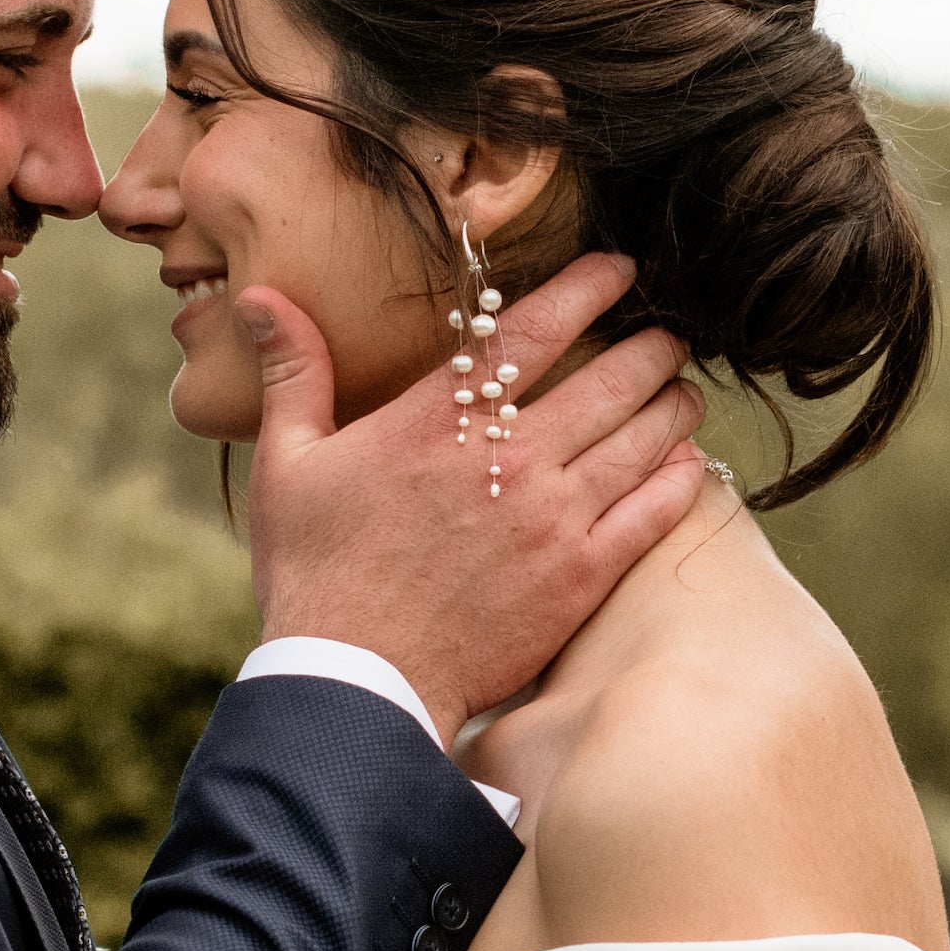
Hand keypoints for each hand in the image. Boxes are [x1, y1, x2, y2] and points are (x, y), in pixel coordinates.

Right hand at [238, 251, 710, 736]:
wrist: (356, 682)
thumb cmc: (315, 573)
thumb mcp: (285, 465)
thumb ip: (292, 373)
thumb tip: (260, 296)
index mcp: (440, 421)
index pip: (532, 330)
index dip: (586, 289)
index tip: (618, 268)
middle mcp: (508, 459)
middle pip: (609, 379)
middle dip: (649, 347)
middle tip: (668, 334)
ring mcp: (552, 520)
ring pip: (641, 440)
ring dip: (672, 405)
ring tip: (683, 390)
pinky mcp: (579, 578)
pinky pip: (651, 514)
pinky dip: (679, 480)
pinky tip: (689, 462)